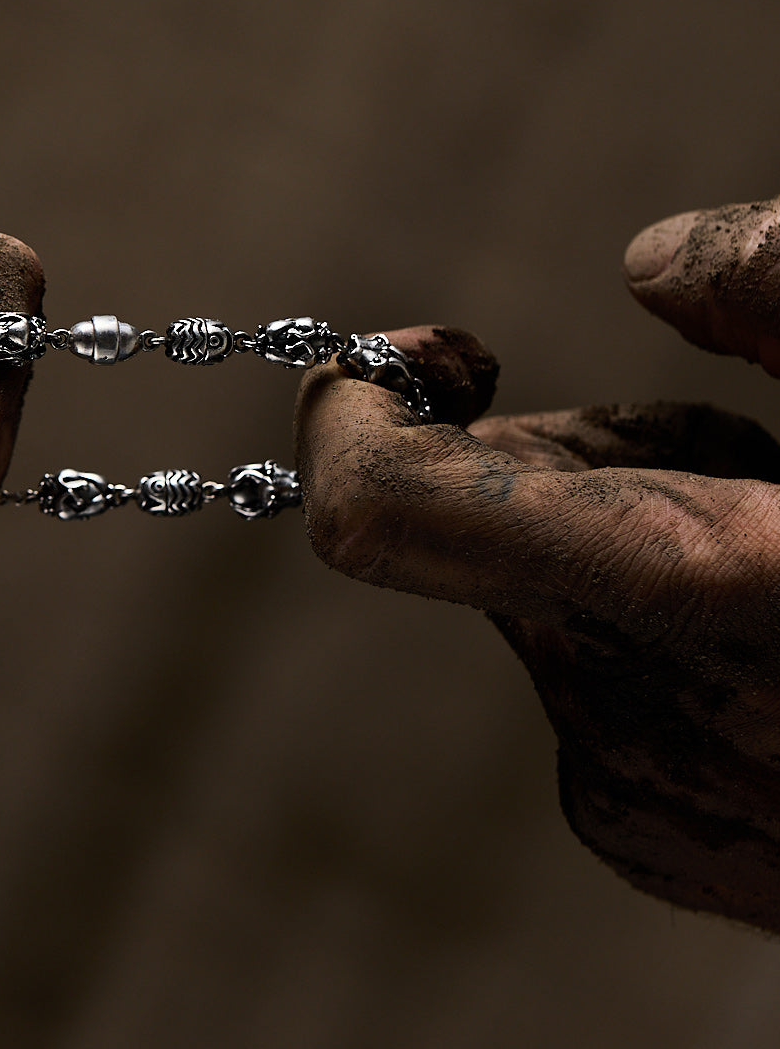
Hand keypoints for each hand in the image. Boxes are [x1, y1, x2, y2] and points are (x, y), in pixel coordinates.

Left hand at [294, 201, 779, 932]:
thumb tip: (654, 260)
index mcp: (689, 590)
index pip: (380, 512)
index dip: (355, 413)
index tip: (436, 351)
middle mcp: (633, 710)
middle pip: (487, 515)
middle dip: (577, 443)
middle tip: (741, 441)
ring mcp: (645, 790)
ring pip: (547, 587)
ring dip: (634, 525)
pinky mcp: (664, 832)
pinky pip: (598, 667)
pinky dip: (657, 615)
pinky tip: (779, 624)